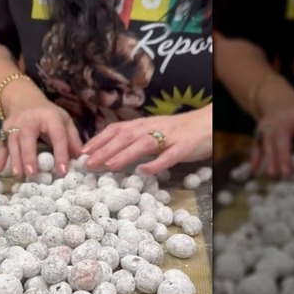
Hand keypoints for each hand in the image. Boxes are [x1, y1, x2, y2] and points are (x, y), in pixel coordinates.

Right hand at [0, 97, 81, 176]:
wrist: (25, 100)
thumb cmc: (49, 115)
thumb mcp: (64, 121)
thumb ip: (73, 139)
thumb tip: (80, 158)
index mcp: (50, 117)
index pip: (57, 135)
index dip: (60, 153)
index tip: (62, 171)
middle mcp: (30, 119)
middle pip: (27, 137)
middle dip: (29, 155)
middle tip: (32, 172)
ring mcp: (14, 124)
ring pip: (12, 142)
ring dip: (15, 159)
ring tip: (18, 175)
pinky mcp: (4, 130)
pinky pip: (1, 144)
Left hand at [81, 106, 211, 174]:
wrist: (210, 122)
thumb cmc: (180, 131)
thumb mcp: (155, 133)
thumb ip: (137, 142)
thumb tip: (113, 154)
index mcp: (144, 124)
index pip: (117, 129)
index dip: (99, 139)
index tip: (83, 151)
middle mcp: (153, 128)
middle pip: (125, 137)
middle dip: (105, 149)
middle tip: (88, 163)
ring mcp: (169, 137)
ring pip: (143, 144)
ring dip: (124, 155)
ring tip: (108, 166)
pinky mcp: (184, 147)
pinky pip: (169, 156)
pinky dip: (156, 163)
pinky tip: (144, 172)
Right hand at [252, 102, 293, 177]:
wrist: (280, 101)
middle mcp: (284, 120)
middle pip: (283, 138)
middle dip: (284, 156)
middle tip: (287, 174)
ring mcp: (269, 125)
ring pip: (268, 143)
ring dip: (270, 160)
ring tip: (274, 176)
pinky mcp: (258, 132)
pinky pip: (256, 145)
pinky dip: (255, 158)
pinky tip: (255, 171)